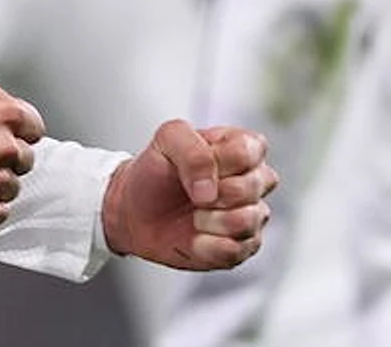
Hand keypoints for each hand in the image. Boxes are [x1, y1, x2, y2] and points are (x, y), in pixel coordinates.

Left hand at [101, 121, 276, 269]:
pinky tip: (196, 236)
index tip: (193, 168)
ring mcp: (252, 214)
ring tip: (194, 215)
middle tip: (191, 193)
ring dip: (209, 221)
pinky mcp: (243, 247)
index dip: (216, 164)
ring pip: (247, 221)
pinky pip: (235, 250)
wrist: (136, 210)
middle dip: (211, 194)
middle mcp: (254, 180)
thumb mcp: (167, 140)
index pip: (248, 153)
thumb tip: (211, 190)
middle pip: (250, 188)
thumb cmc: (157, 171)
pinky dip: (207, 246)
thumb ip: (193, 150)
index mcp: (242, 146)